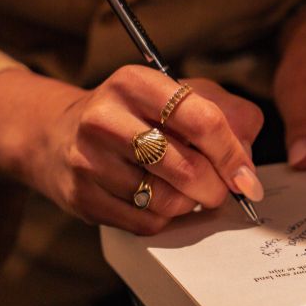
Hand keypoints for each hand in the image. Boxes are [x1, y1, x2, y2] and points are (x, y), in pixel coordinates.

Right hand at [0, 67, 263, 234]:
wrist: (57, 135)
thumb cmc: (135, 115)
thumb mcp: (180, 95)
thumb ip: (228, 115)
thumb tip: (248, 163)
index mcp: (136, 82)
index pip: (203, 120)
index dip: (233, 155)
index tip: (247, 179)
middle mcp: (106, 117)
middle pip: (186, 168)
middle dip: (216, 188)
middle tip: (221, 190)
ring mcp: (88, 159)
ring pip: (166, 201)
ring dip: (190, 204)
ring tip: (188, 192)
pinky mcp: (81, 195)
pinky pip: (145, 222)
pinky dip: (165, 218)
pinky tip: (159, 200)